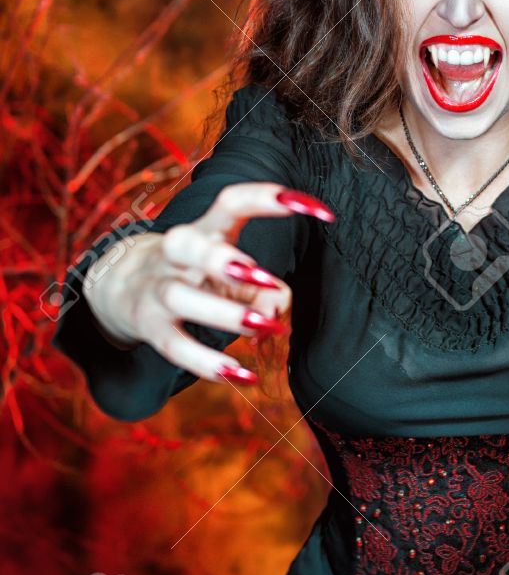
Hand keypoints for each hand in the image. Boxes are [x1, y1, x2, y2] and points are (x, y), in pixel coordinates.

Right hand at [83, 184, 333, 386]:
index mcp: (203, 230)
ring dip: (222, 311)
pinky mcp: (150, 329)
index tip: (322, 211)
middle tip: (261, 275)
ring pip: (180, 297)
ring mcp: (157, 291)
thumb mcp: (232, 275)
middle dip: (222, 259)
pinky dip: (205, 363)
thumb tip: (277, 316)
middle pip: (186, 244)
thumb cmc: (195, 275)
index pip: (230, 202)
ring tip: (261, 326)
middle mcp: (175, 255)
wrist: (120, 288)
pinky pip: (174, 347)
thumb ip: (265, 290)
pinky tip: (240, 375)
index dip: (270, 199)